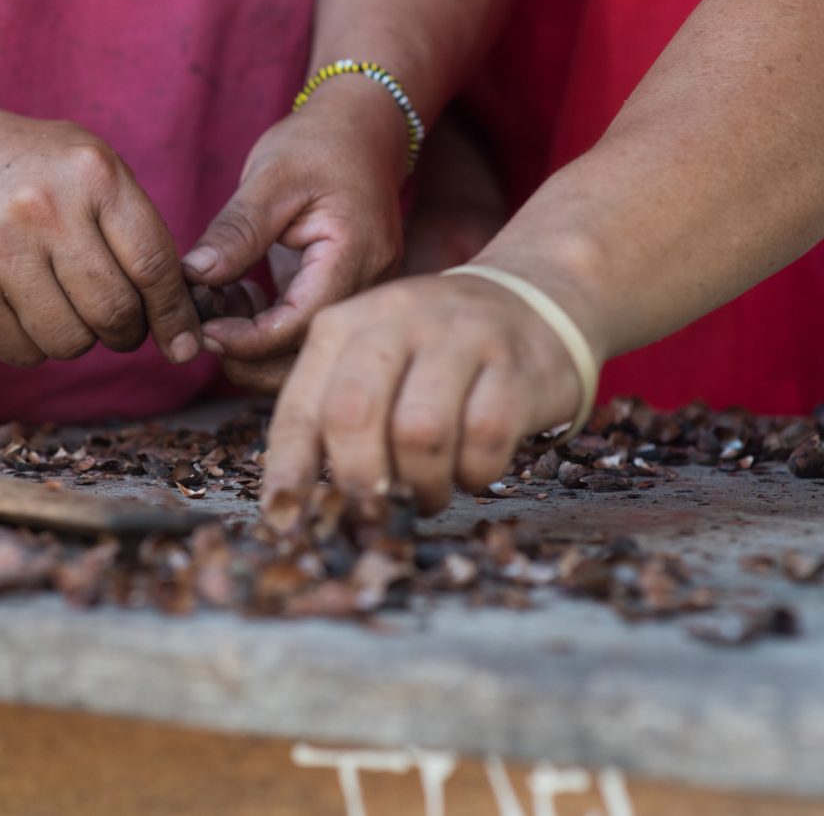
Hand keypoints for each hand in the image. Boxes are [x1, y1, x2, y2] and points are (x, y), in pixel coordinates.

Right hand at [0, 105, 200, 366]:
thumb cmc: (27, 166)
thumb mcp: (88, 165)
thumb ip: (135, 228)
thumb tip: (180, 314)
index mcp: (90, 174)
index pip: (153, 265)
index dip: (174, 314)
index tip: (185, 340)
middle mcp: (44, 211)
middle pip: (113, 313)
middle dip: (127, 332)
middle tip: (120, 325)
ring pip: (69, 342)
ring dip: (79, 339)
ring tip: (66, 309)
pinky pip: (21, 351)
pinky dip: (34, 344)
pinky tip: (25, 309)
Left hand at [181, 79, 408, 390]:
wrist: (363, 129)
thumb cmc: (320, 143)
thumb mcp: (272, 177)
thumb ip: (237, 230)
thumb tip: (194, 276)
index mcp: (357, 255)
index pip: (303, 324)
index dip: (249, 340)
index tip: (204, 330)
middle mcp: (370, 285)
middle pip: (310, 354)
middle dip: (250, 356)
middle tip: (202, 329)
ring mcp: (361, 294)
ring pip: (307, 352)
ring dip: (257, 346)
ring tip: (219, 305)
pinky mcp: (343, 294)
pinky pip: (306, 331)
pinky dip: (267, 328)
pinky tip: (241, 296)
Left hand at [262, 273, 584, 514]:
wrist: (535, 304)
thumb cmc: (435, 354)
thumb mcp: (372, 364)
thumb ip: (332, 417)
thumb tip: (296, 502)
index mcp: (345, 325)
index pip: (301, 408)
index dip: (289, 472)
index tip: (288, 519)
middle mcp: (398, 321)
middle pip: (353, 415)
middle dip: (359, 482)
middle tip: (374, 510)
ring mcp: (461, 338)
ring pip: (419, 433)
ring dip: (420, 485)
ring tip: (427, 492)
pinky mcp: (516, 366)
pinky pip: (484, 439)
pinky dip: (474, 473)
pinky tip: (471, 469)